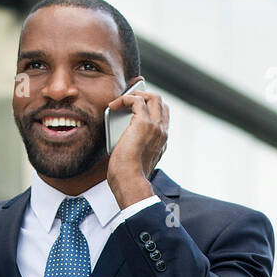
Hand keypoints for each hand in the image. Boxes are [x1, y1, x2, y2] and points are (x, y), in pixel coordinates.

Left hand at [105, 86, 168, 208]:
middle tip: (128, 99)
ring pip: (153, 97)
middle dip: (144, 95)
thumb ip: (135, 145)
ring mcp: (155, 127)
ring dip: (135, 94)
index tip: (136, 106)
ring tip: (121, 100)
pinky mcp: (144, 123)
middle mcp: (162, 132)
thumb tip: (123, 137)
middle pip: (160, 102)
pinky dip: (124, 99)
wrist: (129, 181)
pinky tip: (113, 105)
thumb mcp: (136, 158)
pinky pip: (136, 100)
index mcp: (162, 141)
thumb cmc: (128, 176)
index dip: (150, 106)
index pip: (163, 115)